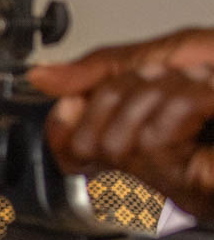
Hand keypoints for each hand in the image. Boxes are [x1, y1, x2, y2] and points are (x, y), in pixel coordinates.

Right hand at [29, 29, 213, 220]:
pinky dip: (185, 103)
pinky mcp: (195, 187)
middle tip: (172, 82)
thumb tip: (42, 78)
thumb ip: (110, 64)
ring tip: (204, 91)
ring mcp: (180, 182)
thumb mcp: (181, 53)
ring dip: (164, 96)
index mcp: (152, 133)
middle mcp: (161, 166)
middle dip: (126, 92)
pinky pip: (151, 144)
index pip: (73, 141)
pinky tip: (211, 102)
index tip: (73, 99)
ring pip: (117, 140)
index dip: (65, 121)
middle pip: (88, 136)